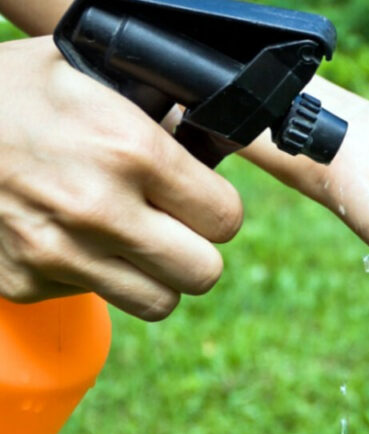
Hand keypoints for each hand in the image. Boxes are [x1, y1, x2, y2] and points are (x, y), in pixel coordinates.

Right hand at [0, 37, 242, 319]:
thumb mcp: (90, 74)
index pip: (225, 218)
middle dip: (196, 249)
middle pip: (204, 273)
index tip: (200, 199)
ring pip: (158, 302)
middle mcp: (99, 209)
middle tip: (174, 227)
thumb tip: (214, 139)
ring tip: (131, 240)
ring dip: (154, 275)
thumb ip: (160, 109)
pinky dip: (92, 275)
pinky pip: (94, 298)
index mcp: (129, 150)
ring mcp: (60, 253)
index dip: (217, 208)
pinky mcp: (27, 282)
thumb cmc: (12, 93)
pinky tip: (69, 235)